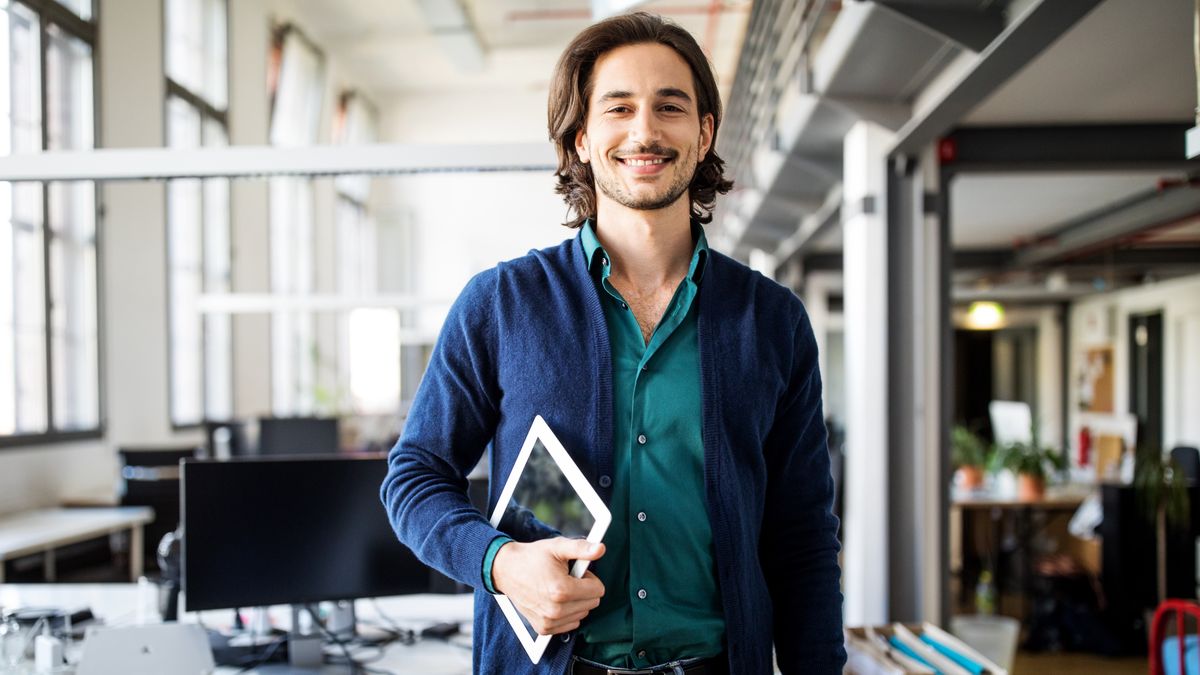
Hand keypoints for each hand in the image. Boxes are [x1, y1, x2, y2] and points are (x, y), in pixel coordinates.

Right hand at [491, 537, 605, 634]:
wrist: (506, 570)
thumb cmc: (533, 558)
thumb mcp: (558, 547)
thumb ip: (581, 549)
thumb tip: (601, 549)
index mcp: (562, 590)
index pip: (598, 590)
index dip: (589, 577)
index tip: (576, 571)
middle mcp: (556, 610)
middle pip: (592, 603)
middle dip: (584, 589)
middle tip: (566, 578)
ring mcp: (549, 621)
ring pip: (582, 614)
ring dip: (576, 602)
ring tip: (558, 588)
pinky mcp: (544, 629)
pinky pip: (570, 624)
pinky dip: (567, 613)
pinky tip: (554, 601)